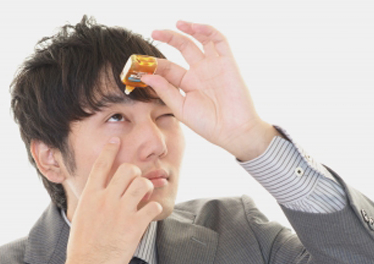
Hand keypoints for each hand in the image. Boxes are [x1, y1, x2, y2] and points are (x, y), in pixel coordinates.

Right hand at [60, 138, 162, 263]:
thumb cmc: (82, 247)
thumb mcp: (82, 217)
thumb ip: (93, 202)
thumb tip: (101, 194)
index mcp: (90, 196)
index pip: (101, 165)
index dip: (110, 150)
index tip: (116, 140)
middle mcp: (106, 199)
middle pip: (127, 169)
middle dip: (136, 173)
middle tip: (138, 182)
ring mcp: (121, 211)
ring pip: (143, 184)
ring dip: (148, 188)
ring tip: (147, 197)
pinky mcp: (134, 225)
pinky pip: (153, 207)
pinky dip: (156, 208)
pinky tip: (153, 213)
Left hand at [141, 21, 276, 160]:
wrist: (233, 131)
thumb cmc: (208, 124)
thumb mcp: (181, 108)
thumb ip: (165, 91)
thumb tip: (146, 76)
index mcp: (187, 84)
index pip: (168, 68)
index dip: (154, 64)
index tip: (139, 63)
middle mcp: (200, 72)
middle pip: (183, 47)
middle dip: (169, 38)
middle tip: (154, 32)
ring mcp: (214, 66)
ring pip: (200, 40)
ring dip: (189, 29)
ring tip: (178, 23)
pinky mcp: (227, 63)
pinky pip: (219, 41)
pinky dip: (208, 31)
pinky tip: (195, 27)